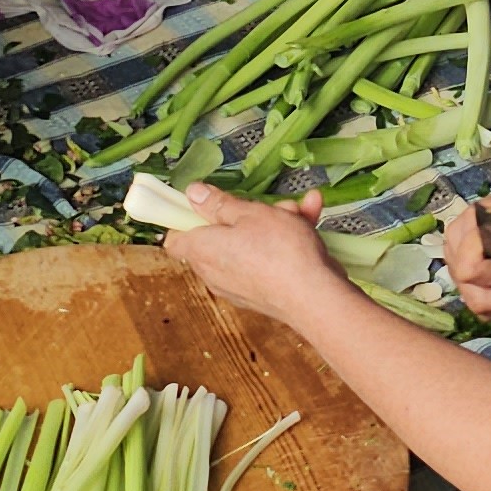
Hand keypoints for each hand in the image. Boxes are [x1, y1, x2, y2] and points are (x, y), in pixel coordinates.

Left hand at [160, 185, 345, 319]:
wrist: (314, 296)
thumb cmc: (278, 251)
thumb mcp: (248, 213)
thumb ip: (218, 203)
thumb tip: (192, 194)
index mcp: (202, 250)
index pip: (175, 239)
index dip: (185, 219)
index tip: (204, 203)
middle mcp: (215, 272)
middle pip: (220, 237)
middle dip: (246, 215)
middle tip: (268, 206)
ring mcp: (239, 286)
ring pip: (250, 246)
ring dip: (273, 225)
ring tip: (297, 212)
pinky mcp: (262, 294)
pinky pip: (266, 262)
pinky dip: (284, 245)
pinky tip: (308, 223)